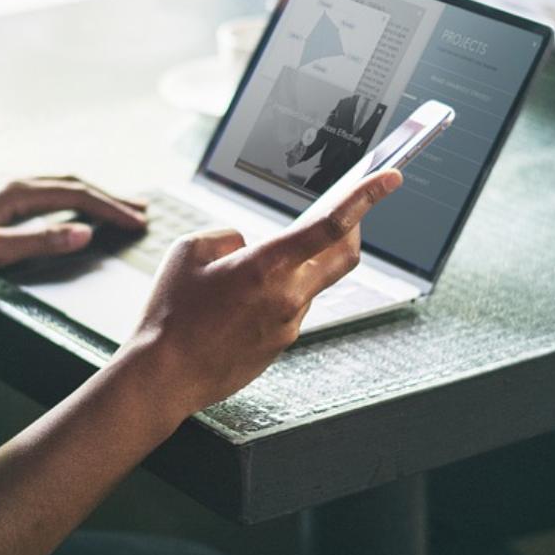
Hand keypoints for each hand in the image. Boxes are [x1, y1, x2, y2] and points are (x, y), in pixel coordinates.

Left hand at [0, 175, 146, 284]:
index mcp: (14, 190)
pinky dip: (67, 199)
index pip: (76, 194)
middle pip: (71, 183)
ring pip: (55, 186)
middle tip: (142, 210)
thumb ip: (39, 241)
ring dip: (89, 196)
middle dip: (108, 196)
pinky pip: (40, 194)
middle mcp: (9, 183)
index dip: (111, 207)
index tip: (139, 222)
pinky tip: (66, 209)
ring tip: (114, 207)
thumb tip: (84, 232)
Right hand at [123, 170, 402, 416]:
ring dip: (298, 267)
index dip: (366, 196)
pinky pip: (291, 308)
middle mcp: (288, 296)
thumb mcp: (189, 252)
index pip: (331, 225)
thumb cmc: (170, 314)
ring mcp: (289, 325)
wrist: (164, 377)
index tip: (391, 177)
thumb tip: (250, 245)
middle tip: (349, 211)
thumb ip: (228, 236)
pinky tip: (240, 303)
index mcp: (267, 266)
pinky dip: (278, 294)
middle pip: (344, 255)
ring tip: (248, 273)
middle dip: (354, 228)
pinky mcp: (281, 346)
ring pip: (312, 283)